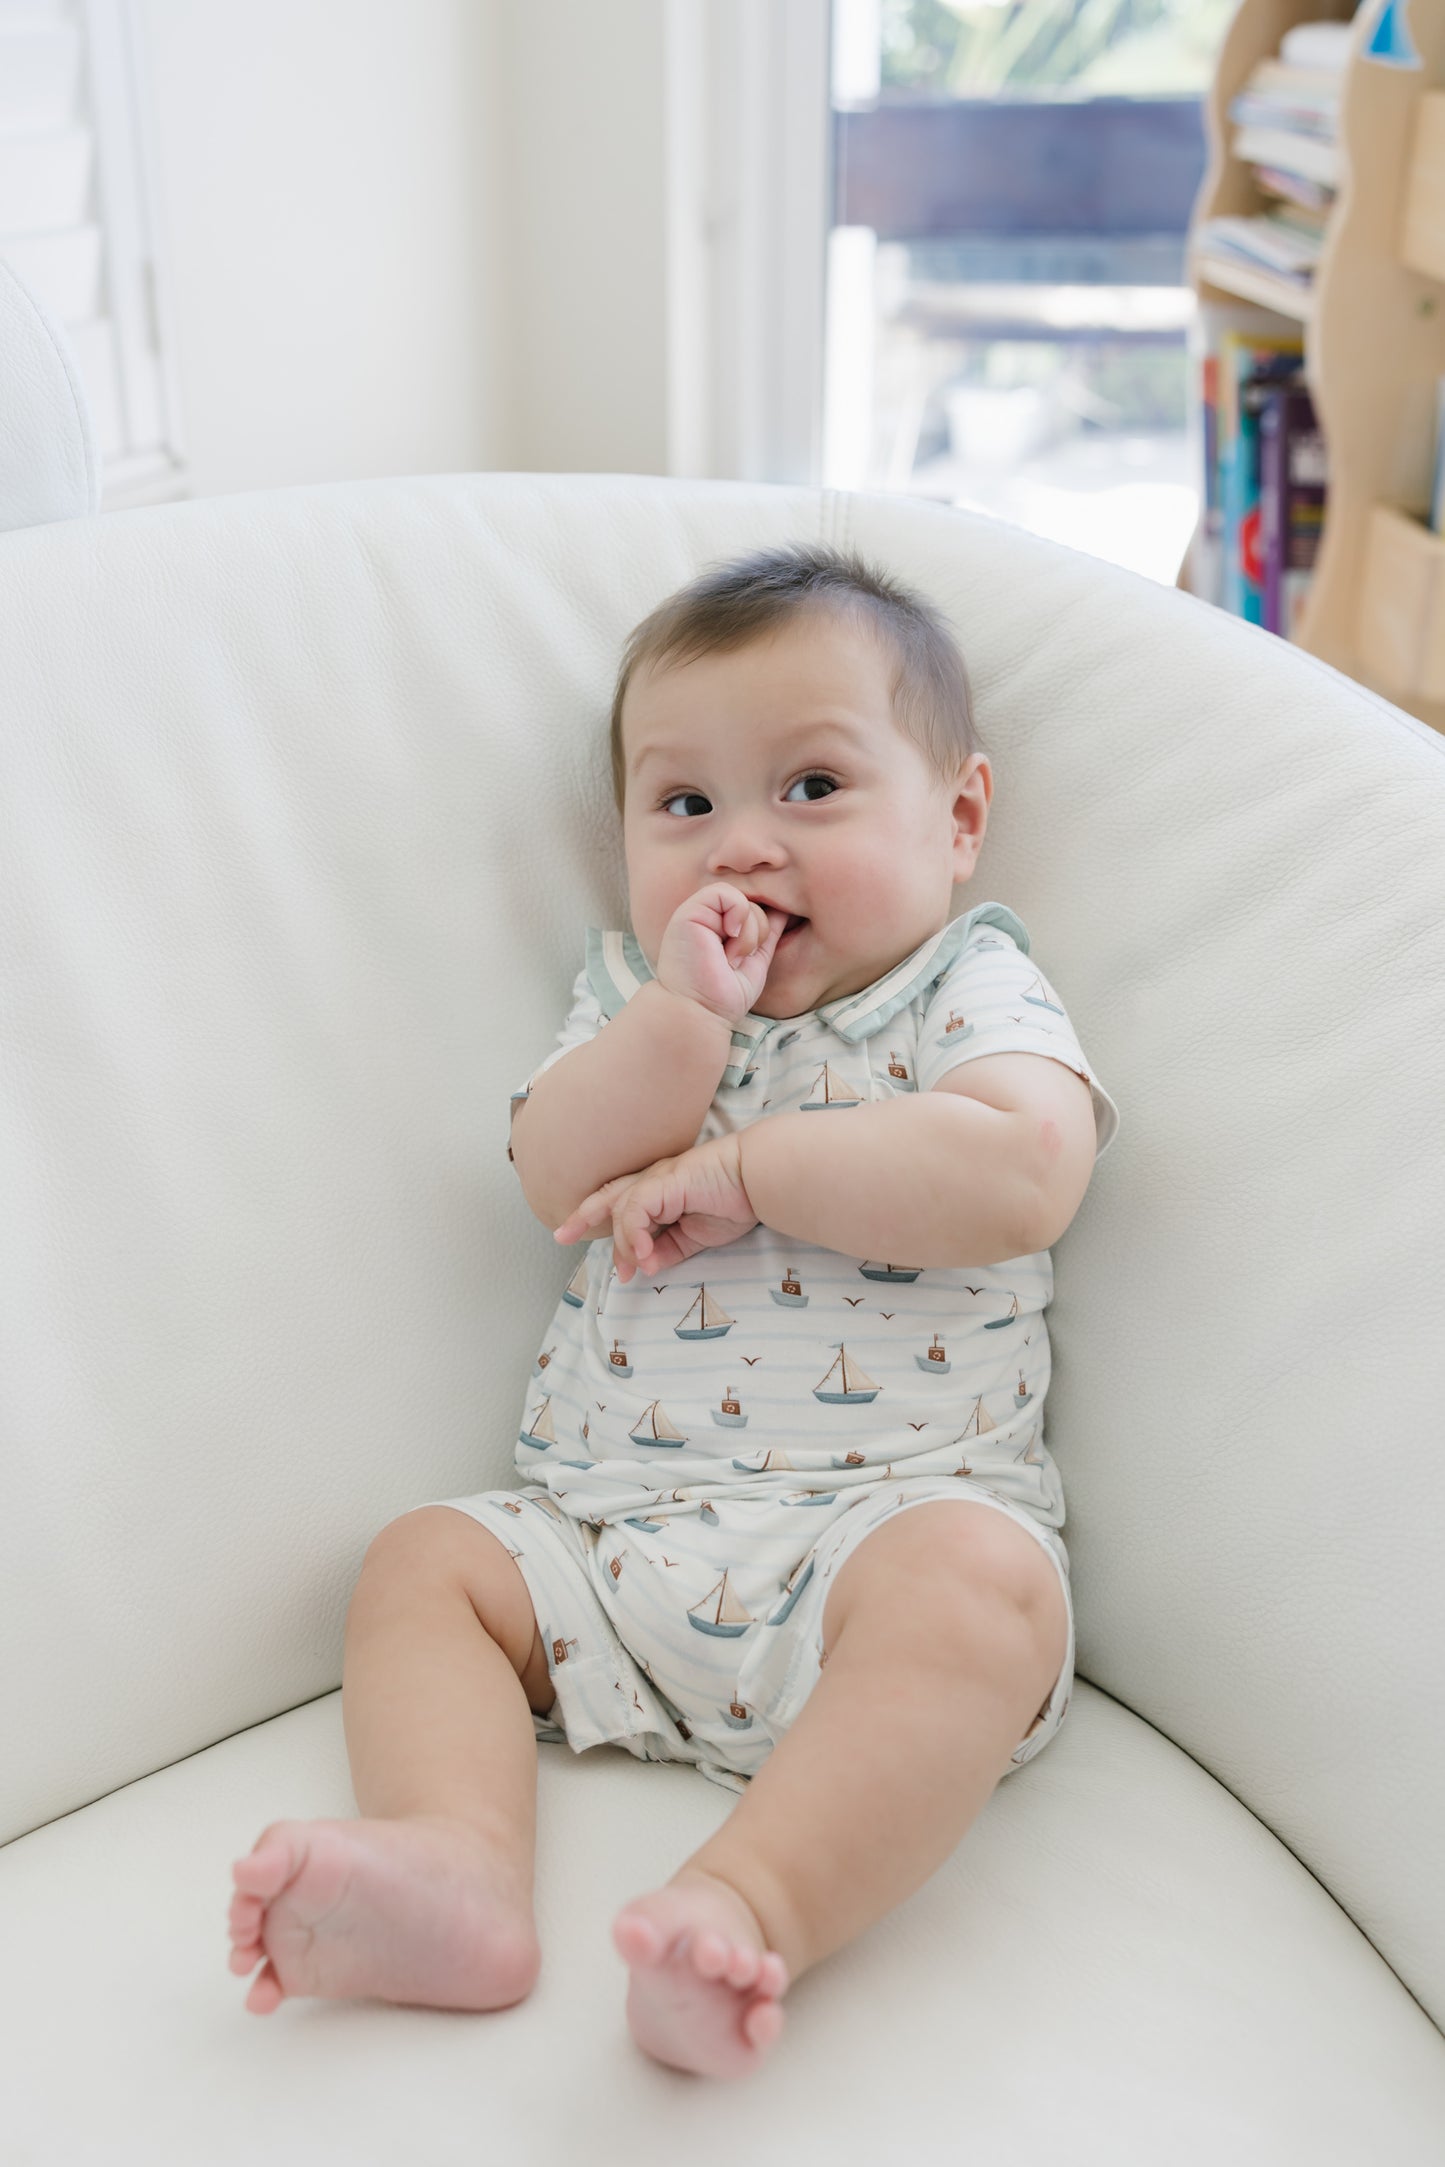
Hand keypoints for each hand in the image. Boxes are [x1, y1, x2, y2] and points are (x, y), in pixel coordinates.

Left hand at [552, 1133, 758, 1281]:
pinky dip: (634, 1233)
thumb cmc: (734, 1201)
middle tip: (561, 1238)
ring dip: (623, 1245)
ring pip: (621, 1210)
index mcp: (660, 1192)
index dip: (596, 1218)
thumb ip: (668, 1250)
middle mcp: (652, 1181)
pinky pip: (636, 1209)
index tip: (574, 1238)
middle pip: (607, 1196)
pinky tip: (644, 1253)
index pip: (620, 1203)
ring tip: (631, 1271)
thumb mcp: (695, 1237)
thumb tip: (645, 1267)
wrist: (757, 1179)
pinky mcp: (664, 1181)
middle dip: (582, 1216)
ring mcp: (656, 1178)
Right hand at [654, 883, 785, 1024]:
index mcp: (718, 928)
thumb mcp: (754, 960)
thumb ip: (765, 933)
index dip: (762, 929)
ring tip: (728, 958)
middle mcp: (706, 918)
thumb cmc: (723, 996)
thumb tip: (785, 910)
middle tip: (735, 962)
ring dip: (747, 934)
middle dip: (756, 934)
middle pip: (753, 904)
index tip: (747, 959)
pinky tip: (728, 937)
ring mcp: (696, 913)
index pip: (754, 909)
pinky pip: (727, 893)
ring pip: (744, 900)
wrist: (699, 1012)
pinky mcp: (689, 912)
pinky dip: (738, 915)